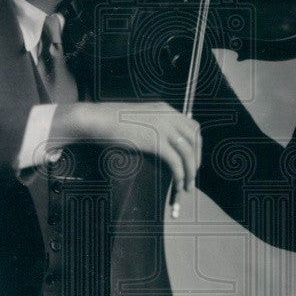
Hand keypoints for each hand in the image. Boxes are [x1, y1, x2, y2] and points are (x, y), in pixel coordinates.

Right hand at [50, 101, 201, 193]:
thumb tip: (162, 142)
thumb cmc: (112, 120)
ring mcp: (163, 128)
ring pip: (188, 152)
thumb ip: (153, 125)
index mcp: (166, 109)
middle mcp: (169, 116)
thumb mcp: (140, 118)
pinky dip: (179, 175)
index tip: (194, 158)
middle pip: (195, 139)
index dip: (197, 145)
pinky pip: (176, 162)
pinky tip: (177, 184)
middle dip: (197, 159)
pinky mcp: (155, 142)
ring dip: (191, 172)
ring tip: (187, 185)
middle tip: (192, 174)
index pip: (192, 126)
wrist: (98, 119)